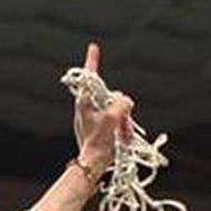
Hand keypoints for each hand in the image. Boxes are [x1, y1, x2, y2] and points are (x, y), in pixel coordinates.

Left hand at [72, 43, 132, 174]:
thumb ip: (121, 104)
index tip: (93, 47)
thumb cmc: (98, 142)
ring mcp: (94, 117)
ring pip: (117, 108)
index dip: (93, 61)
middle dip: (120, 106)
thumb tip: (125, 101)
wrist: (93, 163)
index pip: (90, 78)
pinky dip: (122, 126)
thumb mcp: (112, 119)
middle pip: (111, 95)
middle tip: (119, 122)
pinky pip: (118, 120)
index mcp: (85, 103)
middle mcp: (88, 107)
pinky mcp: (101, 126)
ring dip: (123, 119)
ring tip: (119, 133)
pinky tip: (121, 137)